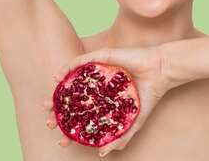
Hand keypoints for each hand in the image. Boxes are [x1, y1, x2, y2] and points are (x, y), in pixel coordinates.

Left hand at [41, 46, 169, 156]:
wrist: (161, 73)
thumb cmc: (149, 95)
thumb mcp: (134, 122)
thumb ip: (120, 137)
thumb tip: (101, 153)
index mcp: (105, 101)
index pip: (83, 115)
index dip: (71, 127)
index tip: (62, 139)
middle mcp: (99, 87)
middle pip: (74, 100)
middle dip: (59, 112)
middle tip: (50, 124)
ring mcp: (99, 72)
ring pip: (72, 82)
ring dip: (58, 93)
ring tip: (47, 105)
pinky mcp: (101, 58)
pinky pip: (80, 62)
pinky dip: (66, 69)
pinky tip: (57, 78)